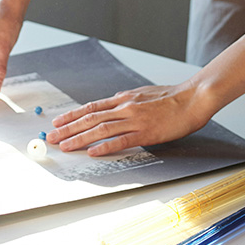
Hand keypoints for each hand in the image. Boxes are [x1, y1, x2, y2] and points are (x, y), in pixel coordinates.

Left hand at [45, 80, 213, 156]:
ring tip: (65, 146)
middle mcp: (125, 107)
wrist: (192, 98)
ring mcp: (134, 119)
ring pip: (101, 129)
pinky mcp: (146, 132)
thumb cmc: (171, 97)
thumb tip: (114, 100)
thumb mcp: (143, 93)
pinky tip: (92, 152)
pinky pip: (121, 140)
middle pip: (90, 118)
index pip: (92, 107)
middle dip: (69, 128)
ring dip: (80, 138)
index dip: (73, 115)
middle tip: (52, 137)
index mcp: (124, 98)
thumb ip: (127, 99)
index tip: (58, 122)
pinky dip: (105, 146)